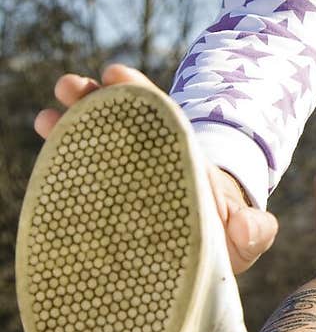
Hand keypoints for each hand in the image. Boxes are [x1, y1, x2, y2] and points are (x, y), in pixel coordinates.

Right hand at [34, 64, 277, 275]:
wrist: (202, 257)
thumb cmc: (226, 241)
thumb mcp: (248, 234)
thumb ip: (255, 230)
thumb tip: (245, 224)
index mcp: (185, 161)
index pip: (162, 119)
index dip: (140, 96)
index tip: (117, 74)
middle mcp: (150, 161)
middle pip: (121, 121)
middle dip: (95, 100)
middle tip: (69, 86)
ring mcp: (124, 178)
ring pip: (94, 143)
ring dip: (70, 124)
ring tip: (47, 115)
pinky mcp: (105, 202)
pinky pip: (80, 175)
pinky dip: (61, 158)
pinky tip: (43, 145)